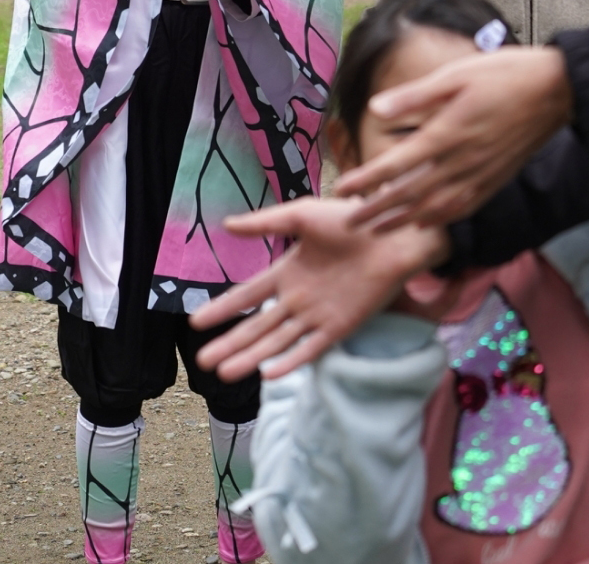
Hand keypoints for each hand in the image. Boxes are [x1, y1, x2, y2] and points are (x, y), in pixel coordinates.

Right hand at [186, 197, 447, 381]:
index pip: (248, 295)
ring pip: (277, 342)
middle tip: (203, 362)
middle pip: (257, 326)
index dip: (223, 309)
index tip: (196, 323)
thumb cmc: (350, 219)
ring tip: (224, 373)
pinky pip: (311, 348)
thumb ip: (265, 222)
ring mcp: (318, 315)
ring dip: (251, 357)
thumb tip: (226, 225)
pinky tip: (268, 372)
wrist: (392, 232)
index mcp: (288, 272)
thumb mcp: (301, 215)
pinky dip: (290, 360)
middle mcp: (299, 299)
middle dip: (230, 343)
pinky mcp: (341, 326)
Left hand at [334, 46, 573, 227]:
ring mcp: (479, 176)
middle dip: (377, 211)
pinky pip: (462, 209)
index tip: (341, 190)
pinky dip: (439, 220)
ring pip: (434, 209)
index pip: (395, 165)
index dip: (366, 179)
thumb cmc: (503, 75)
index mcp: (445, 135)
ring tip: (379, 230)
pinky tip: (426, 222)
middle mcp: (460, 162)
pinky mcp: (495, 180)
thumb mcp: (454, 75)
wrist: (556, 91)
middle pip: (410, 195)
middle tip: (350, 223)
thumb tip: (375, 109)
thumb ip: (414, 97)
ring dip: (403, 222)